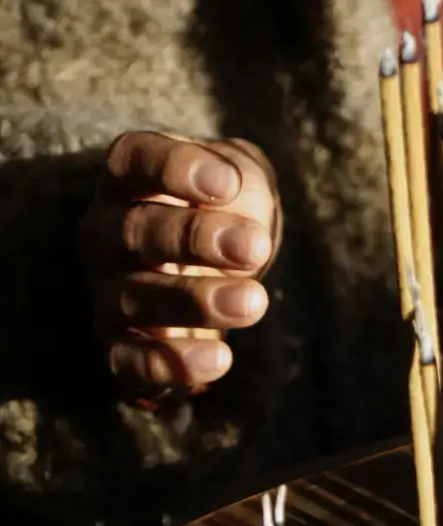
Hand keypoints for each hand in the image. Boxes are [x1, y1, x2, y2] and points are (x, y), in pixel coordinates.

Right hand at [77, 132, 280, 404]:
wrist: (218, 270)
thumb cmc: (227, 209)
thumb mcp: (237, 176)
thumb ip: (237, 169)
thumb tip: (233, 190)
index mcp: (130, 179)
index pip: (135, 161)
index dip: (175, 169)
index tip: (227, 185)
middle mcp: (106, 233)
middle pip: (135, 231)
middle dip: (194, 238)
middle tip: (253, 247)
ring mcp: (108, 292)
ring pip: (135, 296)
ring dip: (194, 301)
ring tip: (252, 302)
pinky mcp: (119, 347)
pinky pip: (129, 360)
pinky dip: (170, 364)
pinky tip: (219, 360)